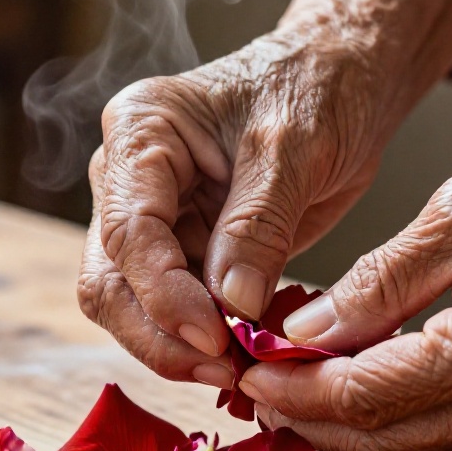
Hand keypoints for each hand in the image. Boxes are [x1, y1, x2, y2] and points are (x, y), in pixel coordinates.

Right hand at [78, 0, 451, 389]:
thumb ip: (259, 224)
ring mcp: (150, 219)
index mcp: (141, 132)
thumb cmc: (318, 88)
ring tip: (240, 372)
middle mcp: (128, 179)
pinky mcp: (181, 252)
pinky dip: (204, 344)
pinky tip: (246, 359)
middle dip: (161, 335)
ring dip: (179, 349)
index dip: (164, 295)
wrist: (342, 79)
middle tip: (226, 371)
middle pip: (110, 281)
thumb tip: (230, 306)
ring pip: (132, 307)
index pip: (128, 231)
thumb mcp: (296, 147)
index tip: (216, 338)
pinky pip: (174, 313)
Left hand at [243, 56, 451, 450]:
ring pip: (411, 446)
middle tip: (243, 388)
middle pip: (382, 440)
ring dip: (340, 427)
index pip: (367, 394)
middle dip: (305, 421)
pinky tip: (344, 385)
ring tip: (279, 388)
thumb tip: (302, 330)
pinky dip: (387, 415)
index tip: (240, 367)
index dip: (295, 388)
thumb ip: (379, 279)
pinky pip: (445, 428)